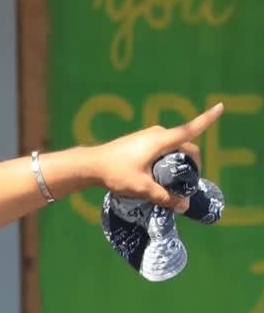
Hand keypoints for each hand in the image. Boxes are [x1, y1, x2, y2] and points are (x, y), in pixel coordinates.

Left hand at [90, 104, 222, 208]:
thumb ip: (164, 197)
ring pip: (173, 147)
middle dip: (192, 162)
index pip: (191, 129)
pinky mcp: (141, 141)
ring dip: (179, 162)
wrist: (91, 164)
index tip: (221, 106)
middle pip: (185, 145)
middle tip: (189, 185)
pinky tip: (160, 176)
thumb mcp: (142, 188)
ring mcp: (149, 136)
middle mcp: (158, 133)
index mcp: (162, 140)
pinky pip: (163, 148)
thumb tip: (184, 206)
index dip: (208, 118)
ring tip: (173, 183)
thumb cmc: (116, 173)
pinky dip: (168, 159)